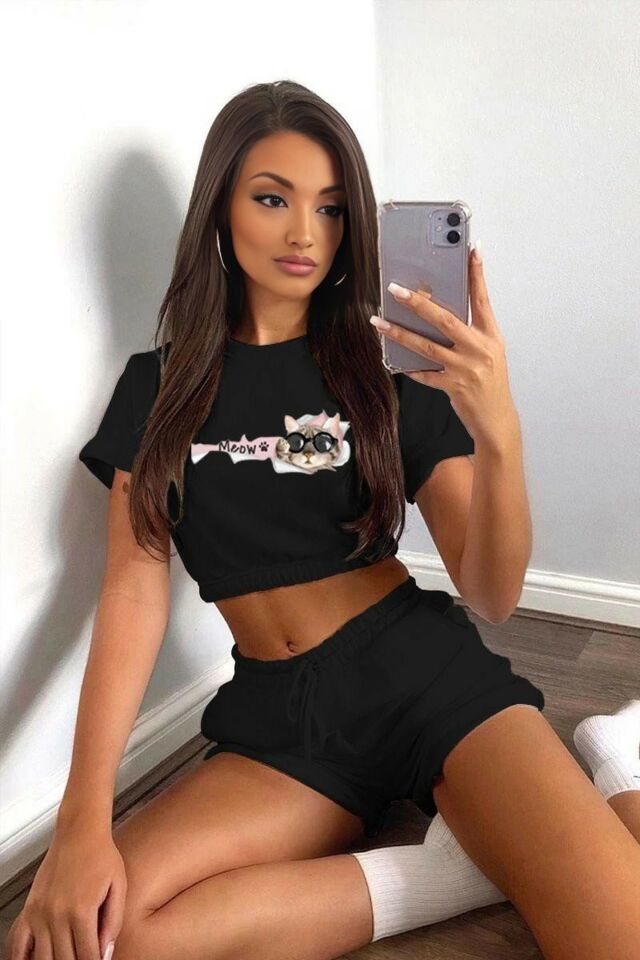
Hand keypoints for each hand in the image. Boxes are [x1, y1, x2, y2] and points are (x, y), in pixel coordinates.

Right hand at [4, 822, 125, 959]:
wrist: (79, 831)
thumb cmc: (101, 854)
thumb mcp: (118, 887)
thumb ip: (113, 923)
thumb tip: (106, 953)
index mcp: (81, 910)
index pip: (88, 956)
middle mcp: (56, 914)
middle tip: (85, 958)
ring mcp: (39, 913)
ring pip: (43, 958)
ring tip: (67, 957)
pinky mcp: (29, 909)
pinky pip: (18, 944)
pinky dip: (23, 959)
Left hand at [371, 247, 520, 447]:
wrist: (496, 419)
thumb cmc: (490, 383)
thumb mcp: (489, 352)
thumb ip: (470, 332)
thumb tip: (439, 313)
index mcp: (490, 336)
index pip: (482, 299)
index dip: (477, 274)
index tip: (471, 250)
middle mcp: (479, 349)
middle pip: (445, 319)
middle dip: (418, 303)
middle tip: (396, 290)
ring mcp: (466, 368)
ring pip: (427, 346)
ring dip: (400, 333)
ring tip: (379, 322)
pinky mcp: (453, 386)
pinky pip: (425, 374)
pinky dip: (410, 367)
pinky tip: (395, 360)